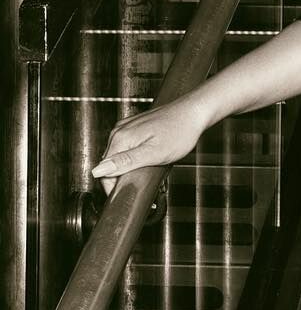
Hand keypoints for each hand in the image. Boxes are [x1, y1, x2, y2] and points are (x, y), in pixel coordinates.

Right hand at [92, 96, 208, 195]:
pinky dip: (137, 159)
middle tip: (143, 185)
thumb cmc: (180, 132)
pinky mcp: (136, 128)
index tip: (127, 195)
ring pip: (120, 156)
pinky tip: (151, 161)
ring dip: (130, 169)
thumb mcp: (154, 153)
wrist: (193, 114)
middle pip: (110, 164)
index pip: (103, 170)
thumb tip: (98, 171)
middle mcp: (120, 131)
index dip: (113, 187)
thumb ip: (125, 162)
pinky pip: (129, 148)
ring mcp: (127, 128)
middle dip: (123, 179)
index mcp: (121, 138)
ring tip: (150, 173)